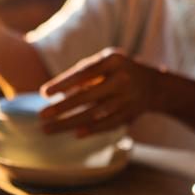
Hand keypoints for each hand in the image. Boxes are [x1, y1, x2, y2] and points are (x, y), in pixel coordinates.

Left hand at [38, 49, 160, 136]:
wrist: (153, 85)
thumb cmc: (118, 70)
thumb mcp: (105, 62)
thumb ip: (84, 73)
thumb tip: (57, 93)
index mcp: (114, 60)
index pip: (84, 73)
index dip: (63, 83)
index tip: (43, 93)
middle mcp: (122, 79)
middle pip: (87, 96)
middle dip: (62, 108)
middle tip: (41, 115)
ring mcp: (127, 99)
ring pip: (94, 114)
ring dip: (69, 123)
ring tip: (48, 129)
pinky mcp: (129, 114)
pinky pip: (107, 124)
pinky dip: (91, 129)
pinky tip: (75, 133)